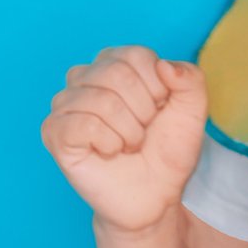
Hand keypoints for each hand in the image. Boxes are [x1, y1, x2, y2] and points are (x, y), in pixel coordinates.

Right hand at [41, 46, 207, 232]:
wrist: (155, 192)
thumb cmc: (168, 147)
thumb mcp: (193, 107)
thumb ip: (190, 78)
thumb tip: (164, 65)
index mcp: (115, 62)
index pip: (136, 55)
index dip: (157, 86)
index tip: (160, 107)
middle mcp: (85, 77)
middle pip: (117, 74)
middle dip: (143, 109)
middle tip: (144, 129)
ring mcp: (66, 104)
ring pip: (101, 101)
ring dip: (128, 130)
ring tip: (129, 142)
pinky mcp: (55, 132)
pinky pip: (83, 125)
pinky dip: (109, 142)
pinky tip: (110, 151)